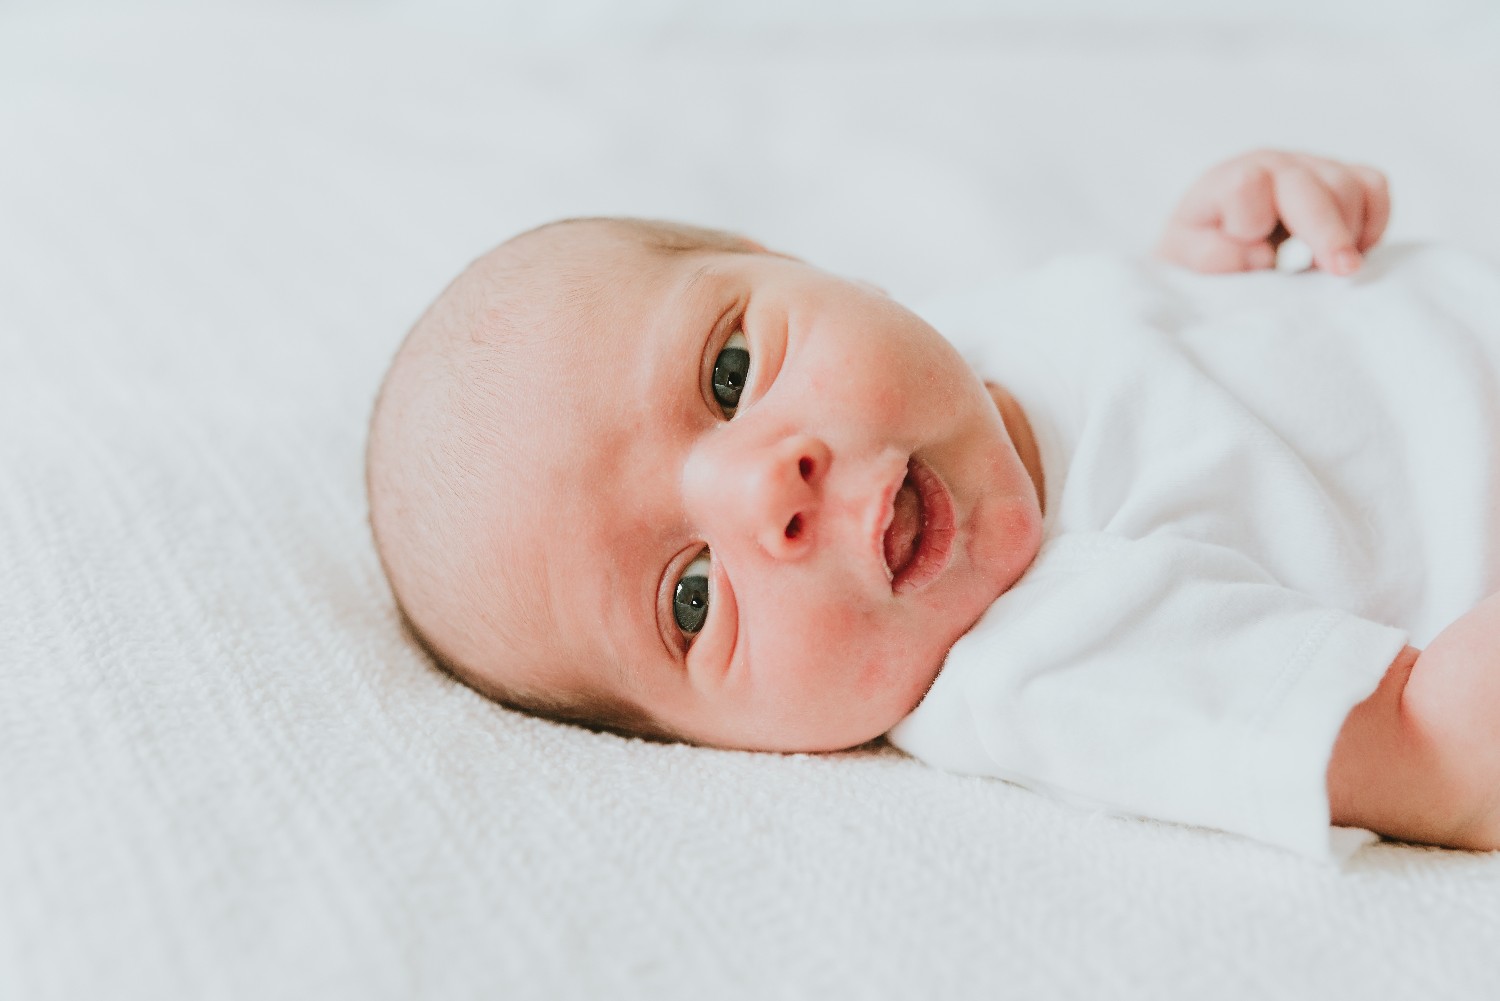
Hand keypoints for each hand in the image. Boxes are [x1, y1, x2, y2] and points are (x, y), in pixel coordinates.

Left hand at [1156, 150, 1389, 275]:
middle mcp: (1272, 164)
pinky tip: (1355, 250)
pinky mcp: (1341, 177)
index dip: (1251, 224)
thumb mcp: (1182, 256)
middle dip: (1329, 231)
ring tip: (1330, 270)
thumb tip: (1262, 255)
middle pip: (1312, 185)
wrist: (1215, 231)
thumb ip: (1208, 255)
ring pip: (1351, 185)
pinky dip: (1374, 220)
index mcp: (1227, 179)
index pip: (1246, 185)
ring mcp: (1310, 166)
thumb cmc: (1200, 245)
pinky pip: (1374, 186)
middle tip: (1342, 271)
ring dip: (1349, 233)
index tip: (1256, 258)